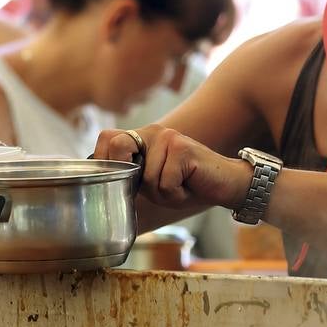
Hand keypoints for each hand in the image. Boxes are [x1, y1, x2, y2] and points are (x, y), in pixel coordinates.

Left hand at [93, 125, 249, 209]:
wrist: (225, 185)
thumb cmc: (187, 186)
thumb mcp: (151, 182)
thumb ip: (130, 175)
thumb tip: (101, 180)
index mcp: (141, 137)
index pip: (106, 139)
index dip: (105, 161)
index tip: (121, 180)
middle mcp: (153, 132)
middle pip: (117, 147)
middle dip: (130, 175)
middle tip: (153, 185)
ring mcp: (168, 137)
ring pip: (146, 178)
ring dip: (162, 194)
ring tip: (179, 187)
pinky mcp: (182, 148)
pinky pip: (165, 184)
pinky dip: (176, 195)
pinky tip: (188, 187)